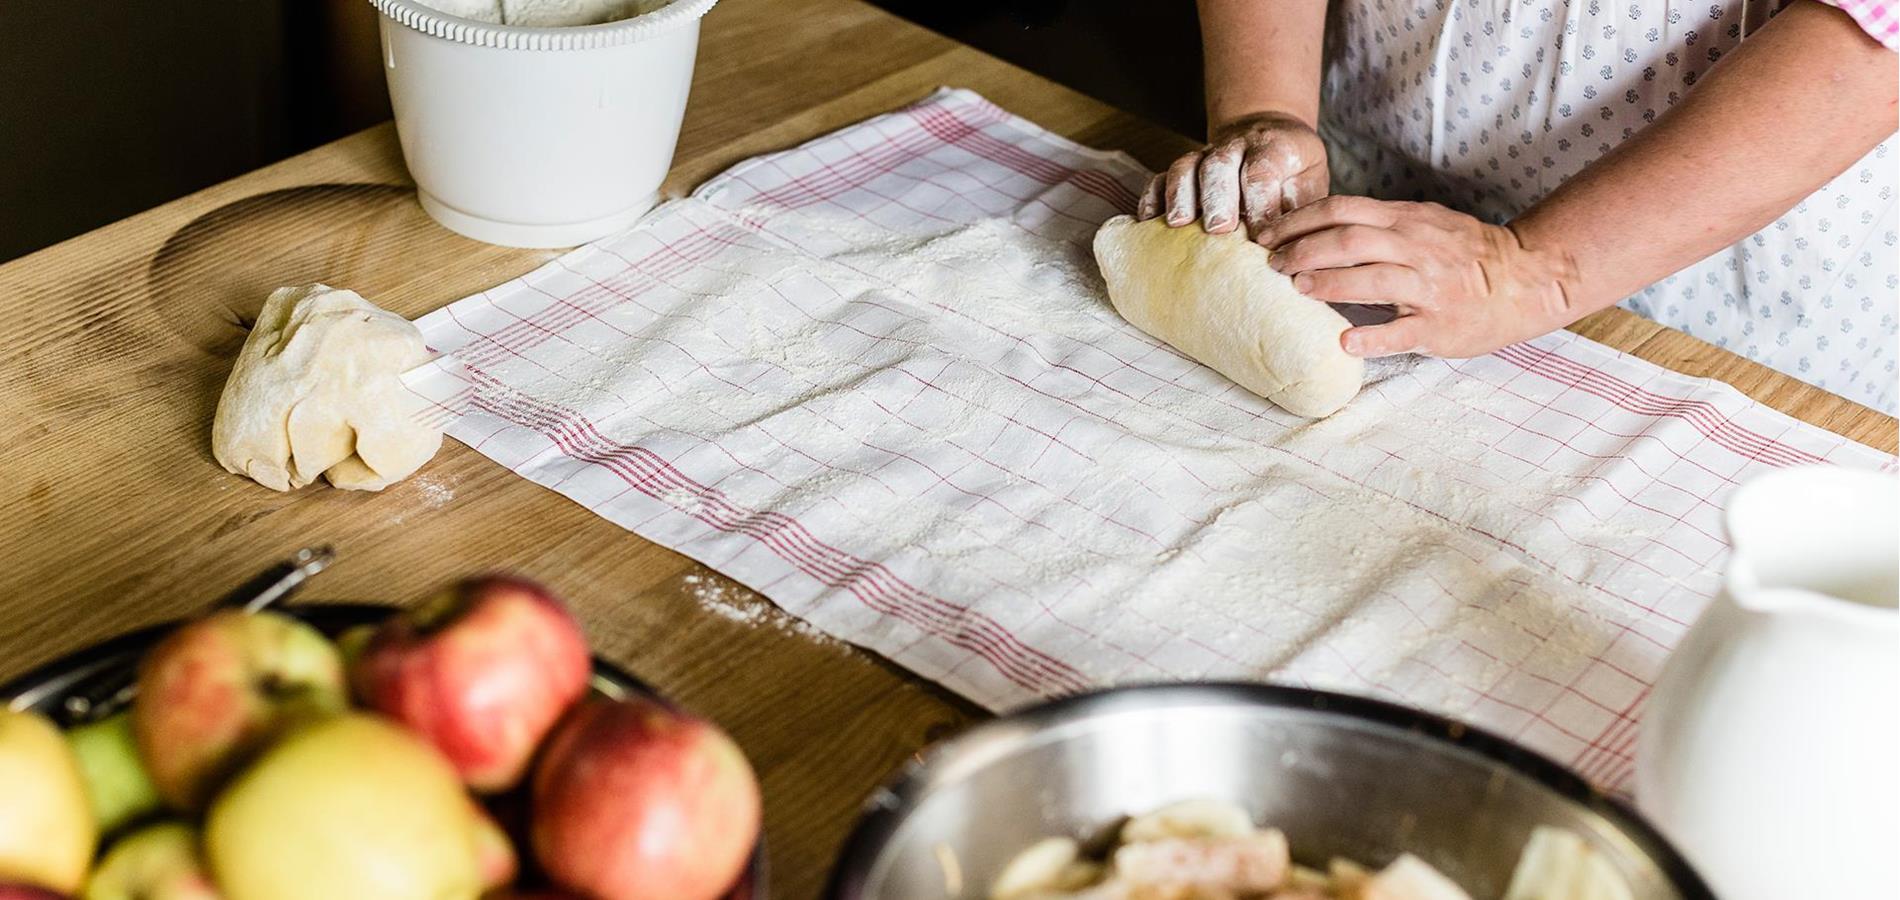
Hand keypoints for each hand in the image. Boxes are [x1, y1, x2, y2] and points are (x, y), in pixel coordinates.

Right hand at [1136, 112, 1328, 235]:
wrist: (1268, 134)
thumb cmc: (1293, 172)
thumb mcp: (1309, 181)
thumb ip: (1300, 208)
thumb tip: (1295, 247)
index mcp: (1273, 147)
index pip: (1261, 172)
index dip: (1259, 204)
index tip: (1260, 237)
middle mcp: (1235, 146)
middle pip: (1219, 166)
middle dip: (1217, 197)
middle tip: (1218, 228)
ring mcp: (1204, 155)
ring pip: (1186, 167)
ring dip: (1180, 195)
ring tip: (1178, 224)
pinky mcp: (1184, 168)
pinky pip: (1161, 176)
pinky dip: (1152, 196)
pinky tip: (1147, 220)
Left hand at [1258, 196, 1582, 358]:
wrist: (1527, 277)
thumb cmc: (1467, 253)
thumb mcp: (1425, 222)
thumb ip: (1380, 223)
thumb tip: (1322, 227)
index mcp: (1406, 221)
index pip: (1342, 211)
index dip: (1300, 220)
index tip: (1268, 234)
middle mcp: (1415, 248)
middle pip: (1348, 241)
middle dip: (1303, 251)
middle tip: (1274, 265)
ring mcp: (1429, 287)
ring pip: (1371, 279)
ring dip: (1329, 283)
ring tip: (1298, 290)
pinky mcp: (1439, 325)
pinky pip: (1402, 332)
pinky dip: (1372, 338)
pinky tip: (1344, 343)